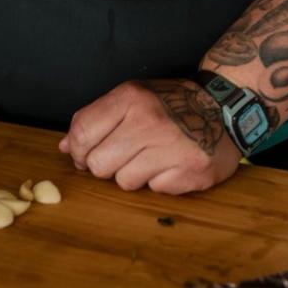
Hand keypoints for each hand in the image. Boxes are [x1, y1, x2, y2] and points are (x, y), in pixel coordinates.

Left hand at [58, 79, 241, 194]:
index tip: (84, 155)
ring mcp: (171, 148)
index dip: (77, 150)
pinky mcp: (191, 172)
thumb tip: (65, 147)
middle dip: (104, 166)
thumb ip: (97, 118)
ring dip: (133, 174)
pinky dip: (160, 181)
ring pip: (124, 182)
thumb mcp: (133, 97)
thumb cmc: (170, 104)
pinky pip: (155, 190)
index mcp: (130, 98)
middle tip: (122, 156)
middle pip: (98, 164)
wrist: (223, 109)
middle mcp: (149, 121)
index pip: (82, 133)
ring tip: (151, 157)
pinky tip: (171, 165)